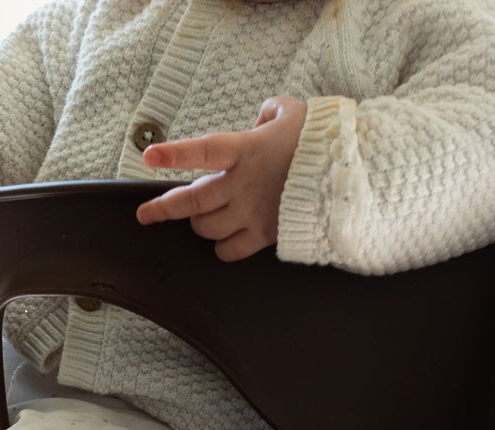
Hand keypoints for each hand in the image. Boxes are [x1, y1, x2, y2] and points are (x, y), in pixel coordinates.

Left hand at [135, 97, 307, 260]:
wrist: (348, 179)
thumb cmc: (321, 142)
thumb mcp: (292, 113)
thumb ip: (269, 113)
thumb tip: (261, 120)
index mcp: (246, 150)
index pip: (203, 151)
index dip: (174, 154)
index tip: (149, 158)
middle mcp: (242, 184)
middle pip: (193, 201)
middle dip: (165, 208)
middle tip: (146, 215)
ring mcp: (251, 213)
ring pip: (207, 227)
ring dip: (200, 223)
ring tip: (204, 217)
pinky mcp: (263, 236)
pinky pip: (228, 251)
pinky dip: (222, 247)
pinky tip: (225, 239)